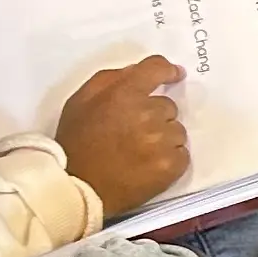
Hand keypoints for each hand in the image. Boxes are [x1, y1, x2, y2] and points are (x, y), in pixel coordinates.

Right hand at [54, 57, 190, 220]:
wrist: (77, 188)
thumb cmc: (75, 143)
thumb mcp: (80, 101)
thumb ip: (110, 80)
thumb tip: (136, 72)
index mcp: (124, 93)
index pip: (156, 69)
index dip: (166, 70)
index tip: (173, 75)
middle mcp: (148, 113)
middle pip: (168, 106)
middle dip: (154, 116)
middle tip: (133, 132)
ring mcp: (162, 140)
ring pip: (176, 131)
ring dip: (163, 138)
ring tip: (138, 152)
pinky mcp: (171, 165)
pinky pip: (182, 154)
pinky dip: (169, 159)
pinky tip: (148, 165)